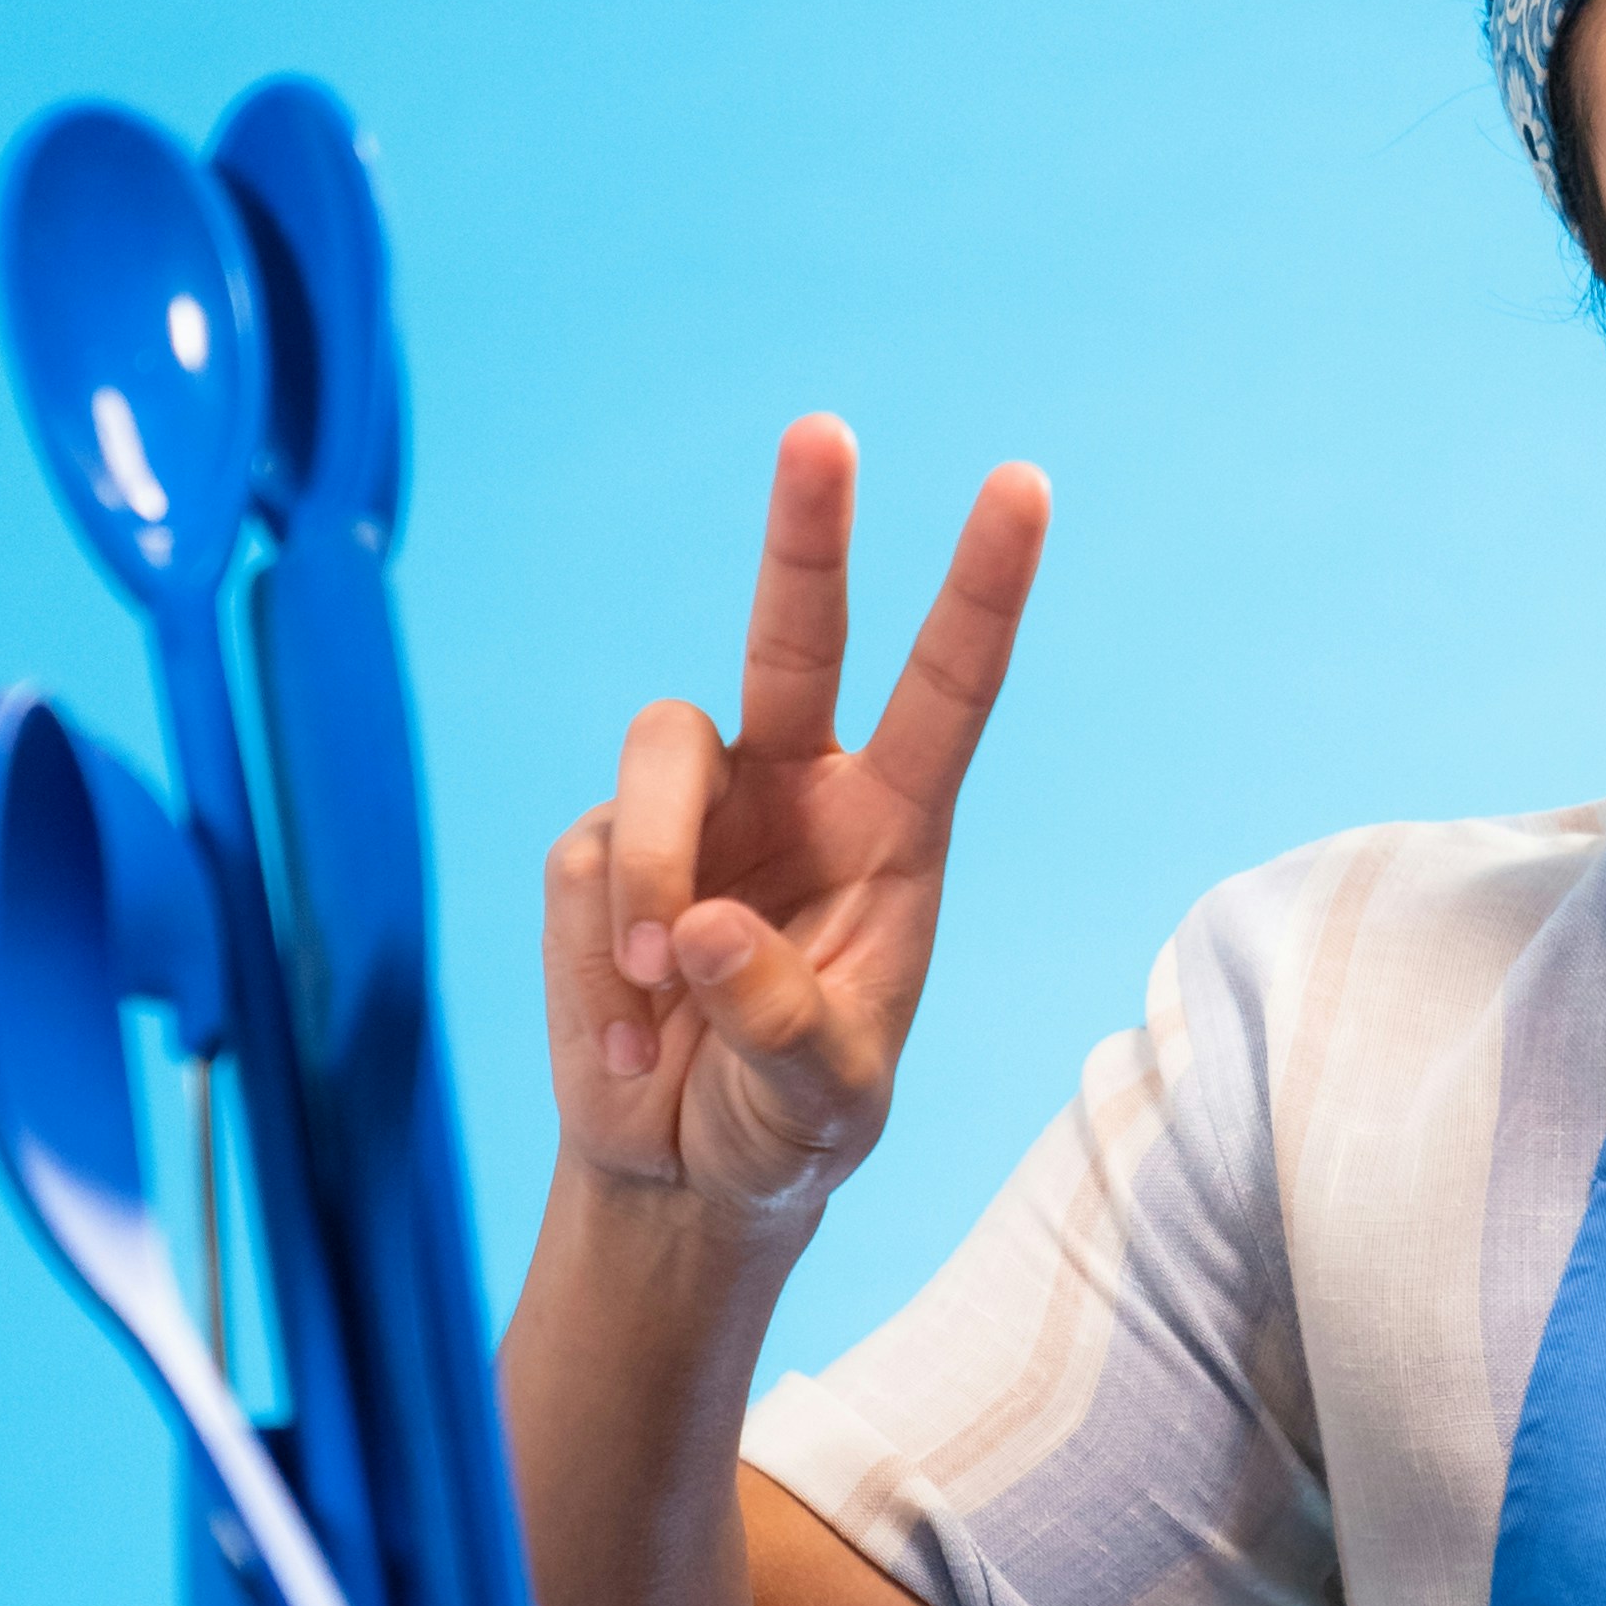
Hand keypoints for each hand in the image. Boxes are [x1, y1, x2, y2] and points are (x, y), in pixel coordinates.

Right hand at [542, 418, 1048, 1221]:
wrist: (683, 1175)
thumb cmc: (787, 1124)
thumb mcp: (822, 1100)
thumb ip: (780, 1023)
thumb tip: (697, 925)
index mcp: (891, 829)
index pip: (946, 690)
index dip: (981, 588)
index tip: (1022, 484)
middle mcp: (793, 790)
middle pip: (794, 633)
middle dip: (807, 532)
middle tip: (824, 430)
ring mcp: (689, 813)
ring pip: (656, 754)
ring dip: (647, 869)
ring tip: (655, 994)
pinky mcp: (595, 853)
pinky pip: (583, 868)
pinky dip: (597, 968)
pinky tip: (628, 1048)